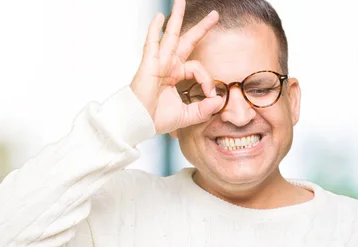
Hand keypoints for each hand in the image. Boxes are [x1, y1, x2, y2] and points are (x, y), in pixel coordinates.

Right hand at [130, 0, 222, 134]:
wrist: (139, 123)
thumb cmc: (156, 119)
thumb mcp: (187, 115)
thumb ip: (204, 110)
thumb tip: (218, 101)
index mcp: (175, 75)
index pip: (198, 68)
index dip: (208, 80)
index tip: (210, 95)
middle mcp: (168, 65)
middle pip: (187, 41)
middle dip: (201, 27)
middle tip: (214, 14)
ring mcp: (158, 63)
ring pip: (170, 35)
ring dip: (176, 18)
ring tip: (181, 1)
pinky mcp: (149, 64)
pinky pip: (152, 43)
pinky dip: (154, 30)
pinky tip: (159, 17)